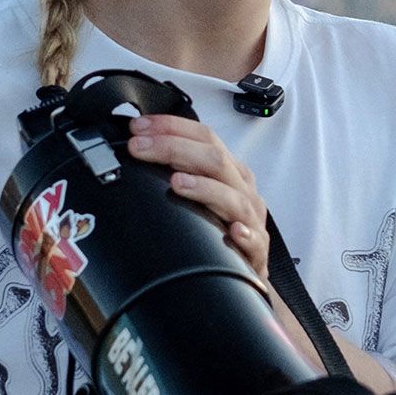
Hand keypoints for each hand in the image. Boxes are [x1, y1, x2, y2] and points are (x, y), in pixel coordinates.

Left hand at [126, 114, 272, 277]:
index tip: (138, 128)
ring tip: (177, 182)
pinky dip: (243, 234)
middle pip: (215, 159)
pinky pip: (253, 239)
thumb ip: (178, 169)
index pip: (204, 137)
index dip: (171, 127)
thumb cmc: (219, 226)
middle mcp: (241, 188)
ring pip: (233, 197)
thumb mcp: (201, 191)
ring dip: (204, 187)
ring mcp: (250, 218)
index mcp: (229, 170)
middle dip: (174, 148)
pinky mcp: (256, 249)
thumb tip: (138, 150)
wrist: (245, 267)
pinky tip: (231, 231)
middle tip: (140, 147)